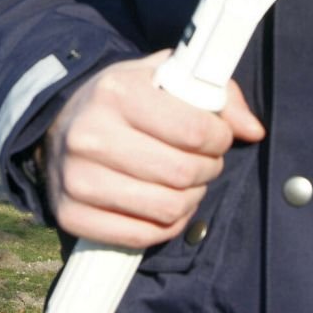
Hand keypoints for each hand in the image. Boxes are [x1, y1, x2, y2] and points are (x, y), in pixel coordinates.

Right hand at [42, 50, 264, 249]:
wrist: (59, 125)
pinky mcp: (71, 215)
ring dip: (192, 198)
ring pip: (168, 208)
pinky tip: (165, 204)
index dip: (219, 137)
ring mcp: (77, 179)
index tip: (217, 136)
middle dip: (209, 168)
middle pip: (183, 173)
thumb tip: (253, 130)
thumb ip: (215, 93)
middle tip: (204, 160)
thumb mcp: (163, 77)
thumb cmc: (122, 100)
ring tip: (187, 182)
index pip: (193, 130)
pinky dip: (167, 225)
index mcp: (115, 92)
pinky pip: (142, 235)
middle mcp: (90, 135)